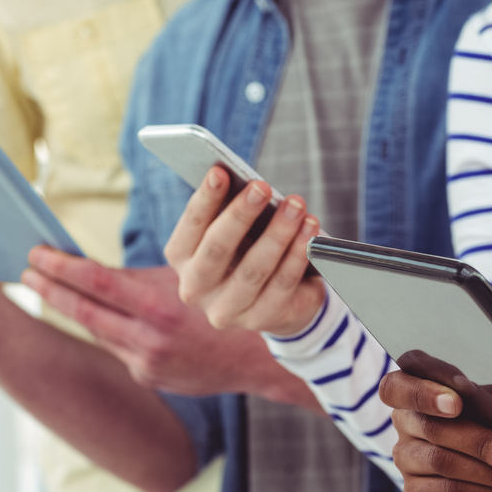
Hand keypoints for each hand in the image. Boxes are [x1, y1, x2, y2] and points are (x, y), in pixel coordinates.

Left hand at [21, 248, 317, 406]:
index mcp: (160, 306)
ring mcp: (148, 363)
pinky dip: (106, 330)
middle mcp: (149, 339)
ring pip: (98, 331)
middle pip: (84, 311)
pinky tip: (96, 316)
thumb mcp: (191, 276)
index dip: (61, 268)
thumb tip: (97, 267)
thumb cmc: (232, 297)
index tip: (36, 254)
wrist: (264, 355)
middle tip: (26, 270)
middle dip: (51, 289)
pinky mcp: (151, 378)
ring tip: (48, 288)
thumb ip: (143, 277)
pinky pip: (119, 348)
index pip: (95, 282)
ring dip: (72, 309)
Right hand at [164, 166, 323, 336]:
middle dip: (241, 214)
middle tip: (262, 187)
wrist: (276, 300)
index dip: (205, 198)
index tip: (220, 171)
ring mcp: (226, 309)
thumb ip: (232, 209)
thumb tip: (248, 182)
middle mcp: (195, 288)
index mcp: (181, 257)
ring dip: (278, 233)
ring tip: (296, 205)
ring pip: (253, 269)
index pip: (191, 225)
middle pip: (217, 249)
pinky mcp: (261, 320)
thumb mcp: (236, 230)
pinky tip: (310, 232)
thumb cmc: (250, 249)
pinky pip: (282, 284)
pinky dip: (298, 255)